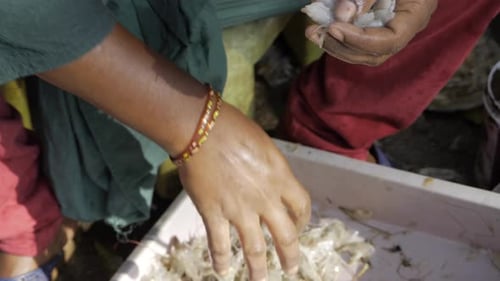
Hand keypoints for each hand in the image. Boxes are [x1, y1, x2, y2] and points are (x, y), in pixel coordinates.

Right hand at [178, 103, 310, 280]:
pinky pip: (219, 243)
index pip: (301, 207)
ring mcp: (239, 210)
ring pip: (255, 249)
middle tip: (290, 269)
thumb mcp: (265, 147)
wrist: (201, 130)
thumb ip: (273, 170)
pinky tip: (221, 271)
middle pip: (285, 236)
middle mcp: (265, 199)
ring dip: (258, 269)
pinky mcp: (214, 214)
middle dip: (290, 256)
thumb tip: (273, 183)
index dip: (302, 221)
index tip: (298, 227)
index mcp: (281, 179)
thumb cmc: (234, 129)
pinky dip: (221, 260)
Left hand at [306, 0, 437, 65]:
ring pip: (363, 53)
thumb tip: (342, 15)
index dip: (360, 39)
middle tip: (315, 31)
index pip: (392, 40)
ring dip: (334, 45)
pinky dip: (336, 37)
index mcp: (418, 10)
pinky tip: (318, 27)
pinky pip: (356, 42)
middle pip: (375, 53)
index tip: (334, 27)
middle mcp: (407, 25)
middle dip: (342, 45)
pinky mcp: (375, 26)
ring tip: (312, 31)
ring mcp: (391, 28)